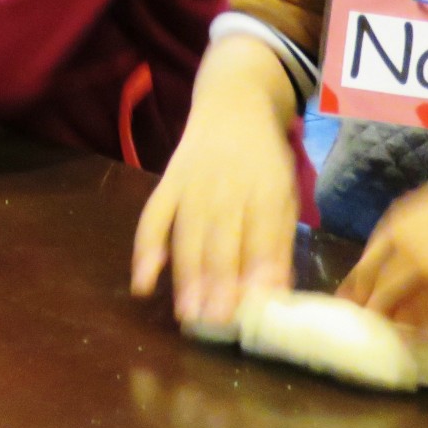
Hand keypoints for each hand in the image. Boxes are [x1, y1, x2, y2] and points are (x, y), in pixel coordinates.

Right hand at [130, 42, 297, 328]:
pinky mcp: (166, 182)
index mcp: (265, 188)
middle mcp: (227, 185)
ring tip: (188, 316)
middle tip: (217, 324)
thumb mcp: (284, 196)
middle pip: (222, 238)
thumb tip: (275, 299)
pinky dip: (145, 250)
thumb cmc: (265, 161)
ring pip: (187, 234)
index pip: (262, 235)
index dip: (258, 272)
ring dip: (186, 276)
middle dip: (219, 282)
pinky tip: (143, 283)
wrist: (233, 103)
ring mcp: (192, 183)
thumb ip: (278, 245)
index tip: (256, 310)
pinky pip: (152, 217)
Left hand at [338, 168, 427, 339]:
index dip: (371, 256)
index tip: (354, 284)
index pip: (398, 222)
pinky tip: (419, 341)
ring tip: (383, 328)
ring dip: (394, 307)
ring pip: (418, 280)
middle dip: (372, 283)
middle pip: (401, 248)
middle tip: (359, 312)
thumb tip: (395, 277)